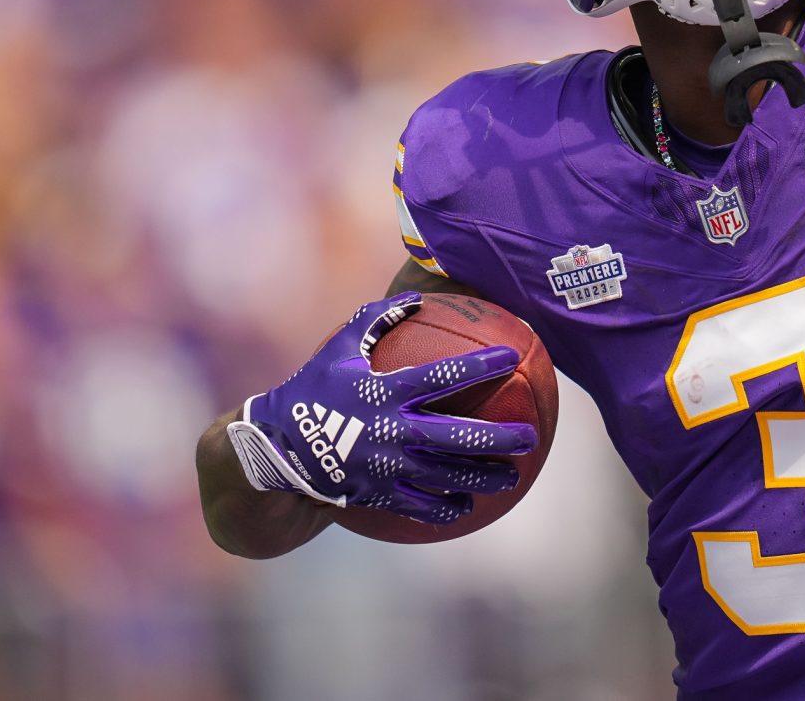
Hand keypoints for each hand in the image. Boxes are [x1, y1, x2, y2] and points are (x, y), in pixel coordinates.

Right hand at [226, 293, 536, 523]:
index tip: (511, 357)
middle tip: (530, 437)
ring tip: (512, 477)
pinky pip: (421, 506)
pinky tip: (467, 505)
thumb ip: (376, 319)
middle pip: (457, 436)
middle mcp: (391, 430)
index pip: (442, 375)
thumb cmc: (311, 390)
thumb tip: (414, 297)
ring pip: (446, 477)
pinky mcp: (377, 494)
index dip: (479, 365)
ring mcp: (386, 466)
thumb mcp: (339, 349)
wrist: (273, 449)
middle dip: (499, 438)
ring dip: (484, 478)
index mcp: (385, 391)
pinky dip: (446, 508)